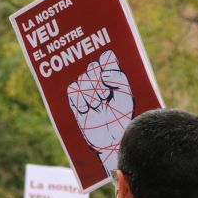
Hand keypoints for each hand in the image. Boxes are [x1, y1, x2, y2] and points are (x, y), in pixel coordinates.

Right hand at [67, 50, 133, 172]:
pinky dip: (80, 99)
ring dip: (90, 91)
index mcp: (113, 77)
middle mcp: (98, 82)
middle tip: (105, 94)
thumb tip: (102, 74)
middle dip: (98, 79)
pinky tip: (88, 109)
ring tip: (98, 104)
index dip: (107, 61)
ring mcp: (87, 92)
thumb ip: (117, 78)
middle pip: (91, 66)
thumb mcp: (125, 95)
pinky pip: (73, 91)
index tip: (110, 74)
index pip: (106, 57)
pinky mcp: (76, 104)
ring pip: (81, 79)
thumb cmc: (121, 117)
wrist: (112, 140)